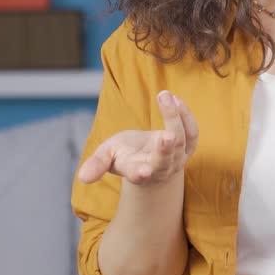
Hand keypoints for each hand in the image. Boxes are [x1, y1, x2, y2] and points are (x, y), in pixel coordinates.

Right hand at [76, 90, 199, 186]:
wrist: (148, 158)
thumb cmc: (124, 154)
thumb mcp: (107, 156)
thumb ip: (97, 164)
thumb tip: (82, 178)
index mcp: (137, 172)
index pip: (139, 175)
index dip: (140, 173)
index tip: (143, 172)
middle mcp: (159, 169)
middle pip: (165, 161)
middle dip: (166, 149)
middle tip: (167, 135)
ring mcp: (176, 159)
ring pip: (181, 142)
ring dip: (174, 118)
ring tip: (163, 96)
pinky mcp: (188, 147)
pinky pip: (191, 132)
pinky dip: (185, 115)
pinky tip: (174, 98)